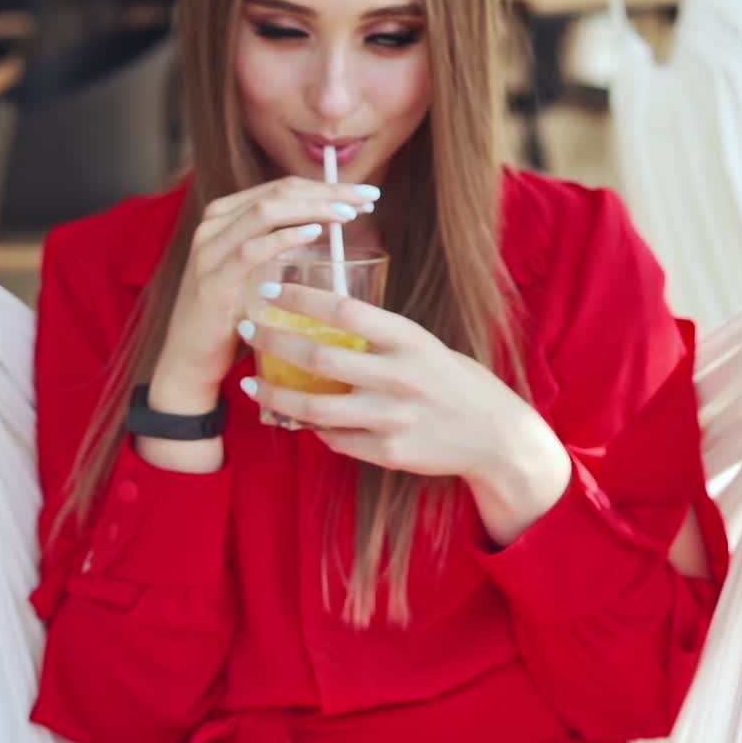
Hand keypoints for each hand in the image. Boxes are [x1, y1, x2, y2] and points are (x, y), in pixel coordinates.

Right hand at [151, 177, 380, 410]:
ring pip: (265, 212)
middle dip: (328, 191)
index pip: (282, 187)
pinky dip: (284, 238)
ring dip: (313, 209)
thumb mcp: (259, 272)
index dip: (326, 186)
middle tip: (368, 197)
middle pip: (278, 192)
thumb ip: (283, 247)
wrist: (190, 360)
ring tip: (350, 213)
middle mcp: (213, 225)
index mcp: (226, 216)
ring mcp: (209, 251)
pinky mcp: (211, 282)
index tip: (364, 194)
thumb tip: (333, 227)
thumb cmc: (231, 315)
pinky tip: (314, 233)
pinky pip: (251, 251)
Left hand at [238, 283, 572, 541]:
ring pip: (316, 408)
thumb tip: (321, 316)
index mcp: (408, 339)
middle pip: (319, 357)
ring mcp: (393, 418)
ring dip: (275, 396)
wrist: (495, 435)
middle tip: (246, 329)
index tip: (269, 288)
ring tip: (251, 385)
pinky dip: (311, 428)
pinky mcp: (388, 454)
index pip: (343, 309)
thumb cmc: (451, 379)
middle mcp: (399, 376)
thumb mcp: (422, 345)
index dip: (300, 298)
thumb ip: (378, 336)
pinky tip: (294, 417)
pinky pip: (335, 439)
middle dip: (274, 341)